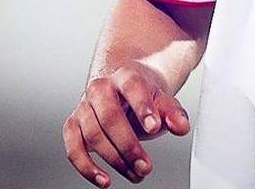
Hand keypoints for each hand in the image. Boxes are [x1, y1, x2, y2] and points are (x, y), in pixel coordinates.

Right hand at [63, 62, 190, 185]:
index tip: (154, 128)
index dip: (143, 107)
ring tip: (136, 174)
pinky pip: (73, 148)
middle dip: (129, 146)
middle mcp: (100, 88)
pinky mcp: (73, 125)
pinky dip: (86, 167)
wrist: (121, 91)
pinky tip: (104, 180)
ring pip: (93, 134)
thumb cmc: (142, 98)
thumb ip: (173, 113)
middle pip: (110, 116)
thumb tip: (181, 127)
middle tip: (146, 166)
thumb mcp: (162, 101)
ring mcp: (84, 107)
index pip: (133, 87)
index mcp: (125, 76)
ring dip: (114, 160)